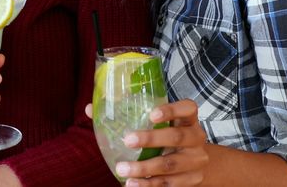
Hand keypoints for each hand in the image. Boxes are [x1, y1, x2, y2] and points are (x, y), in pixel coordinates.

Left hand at [85, 99, 208, 185]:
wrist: (197, 162)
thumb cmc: (169, 136)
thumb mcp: (157, 124)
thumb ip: (127, 114)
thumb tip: (89, 109)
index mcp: (188, 118)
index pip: (187, 108)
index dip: (171, 110)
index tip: (151, 115)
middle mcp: (196, 137)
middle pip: (176, 137)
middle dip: (151, 139)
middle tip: (127, 140)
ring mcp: (196, 160)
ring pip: (170, 164)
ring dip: (145, 168)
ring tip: (123, 170)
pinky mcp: (193, 179)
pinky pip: (170, 184)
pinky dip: (149, 185)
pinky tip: (133, 184)